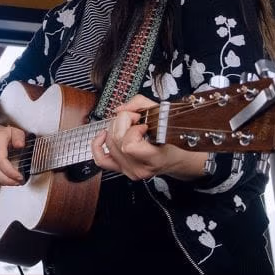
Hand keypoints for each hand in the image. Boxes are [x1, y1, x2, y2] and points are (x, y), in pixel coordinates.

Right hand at [0, 124, 25, 185]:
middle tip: (17, 182)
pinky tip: (4, 181)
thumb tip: (20, 145)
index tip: (19, 176)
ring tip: (12, 182)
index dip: (9, 171)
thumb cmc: (0, 134)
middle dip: (6, 179)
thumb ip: (19, 137)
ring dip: (1, 181)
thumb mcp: (13, 131)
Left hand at [90, 95, 204, 180]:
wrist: (176, 158)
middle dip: (124, 122)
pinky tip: (104, 134)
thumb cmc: (174, 139)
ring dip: (115, 128)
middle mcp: (139, 167)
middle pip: (116, 140)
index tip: (143, 125)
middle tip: (136, 120)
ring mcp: (128, 170)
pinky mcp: (121, 169)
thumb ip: (140, 104)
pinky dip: (98, 144)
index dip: (133, 130)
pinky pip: (100, 158)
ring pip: (109, 144)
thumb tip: (121, 109)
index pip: (129, 146)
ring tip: (129, 126)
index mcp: (154, 159)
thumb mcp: (163, 115)